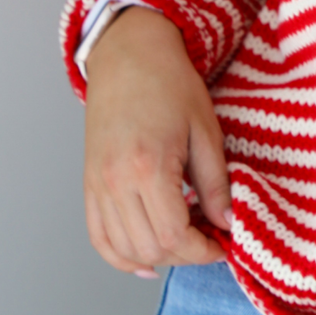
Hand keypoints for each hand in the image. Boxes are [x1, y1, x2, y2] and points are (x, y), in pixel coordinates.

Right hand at [83, 7, 230, 276]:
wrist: (130, 56)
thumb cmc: (170, 84)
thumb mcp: (206, 131)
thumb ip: (215, 184)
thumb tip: (226, 223)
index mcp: (148, 166)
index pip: (174, 235)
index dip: (203, 250)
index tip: (222, 244)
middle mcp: (116, 182)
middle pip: (150, 248)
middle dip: (185, 254)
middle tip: (209, 238)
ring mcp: (97, 185)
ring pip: (123, 249)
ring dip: (157, 255)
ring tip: (184, 237)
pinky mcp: (89, 184)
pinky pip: (98, 237)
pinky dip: (121, 255)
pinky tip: (146, 258)